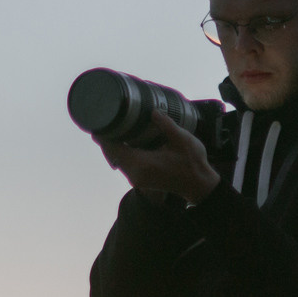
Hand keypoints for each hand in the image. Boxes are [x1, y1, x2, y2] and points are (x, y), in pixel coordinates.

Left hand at [96, 112, 221, 203]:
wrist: (199, 185)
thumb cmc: (193, 164)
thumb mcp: (183, 140)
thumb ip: (167, 125)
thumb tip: (153, 111)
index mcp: (142, 163)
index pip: (114, 148)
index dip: (104, 135)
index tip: (98, 120)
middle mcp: (135, 173)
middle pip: (111, 154)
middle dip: (106, 137)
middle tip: (103, 118)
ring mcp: (137, 178)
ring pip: (117, 159)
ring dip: (113, 145)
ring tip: (112, 126)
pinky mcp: (140, 179)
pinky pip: (124, 163)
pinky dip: (120, 151)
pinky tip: (123, 139)